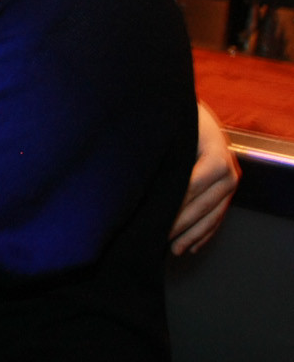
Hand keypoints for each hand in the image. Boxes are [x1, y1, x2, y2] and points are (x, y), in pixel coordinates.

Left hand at [170, 102, 239, 255]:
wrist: (193, 111)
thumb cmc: (175, 119)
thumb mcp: (168, 129)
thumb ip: (157, 150)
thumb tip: (132, 174)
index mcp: (214, 154)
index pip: (192, 185)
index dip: (174, 204)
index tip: (155, 219)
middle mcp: (229, 169)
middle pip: (203, 204)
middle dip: (181, 224)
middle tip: (159, 238)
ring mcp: (231, 180)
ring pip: (213, 214)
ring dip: (194, 234)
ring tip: (176, 250)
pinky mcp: (228, 188)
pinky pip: (219, 214)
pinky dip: (205, 232)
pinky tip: (193, 246)